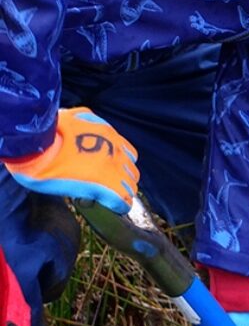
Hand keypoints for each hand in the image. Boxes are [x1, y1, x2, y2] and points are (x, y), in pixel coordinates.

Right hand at [3, 107, 137, 213]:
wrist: (41, 147)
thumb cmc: (51, 133)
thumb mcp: (74, 117)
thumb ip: (84, 122)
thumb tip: (81, 124)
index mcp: (110, 135)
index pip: (128, 154)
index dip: (120, 165)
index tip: (111, 171)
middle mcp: (117, 151)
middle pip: (131, 171)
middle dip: (123, 179)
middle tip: (110, 187)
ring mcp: (113, 169)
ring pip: (130, 186)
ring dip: (123, 192)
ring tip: (111, 199)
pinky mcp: (106, 186)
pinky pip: (122, 200)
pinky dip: (120, 205)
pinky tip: (115, 208)